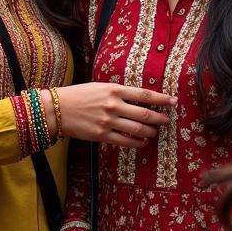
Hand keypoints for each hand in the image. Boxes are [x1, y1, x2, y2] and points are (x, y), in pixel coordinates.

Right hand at [51, 83, 175, 147]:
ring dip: (150, 132)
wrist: (58, 109)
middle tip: (167, 120)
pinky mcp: (102, 135)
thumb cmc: (79, 95)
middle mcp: (113, 105)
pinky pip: (125, 141)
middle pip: (145, 113)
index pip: (144, 95)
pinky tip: (142, 143)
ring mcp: (108, 121)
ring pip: (138, 129)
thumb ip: (119, 92)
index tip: (173, 101)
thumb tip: (138, 98)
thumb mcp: (100, 87)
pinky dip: (137, 143)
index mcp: (114, 89)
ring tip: (154, 132)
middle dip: (160, 118)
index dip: (162, 99)